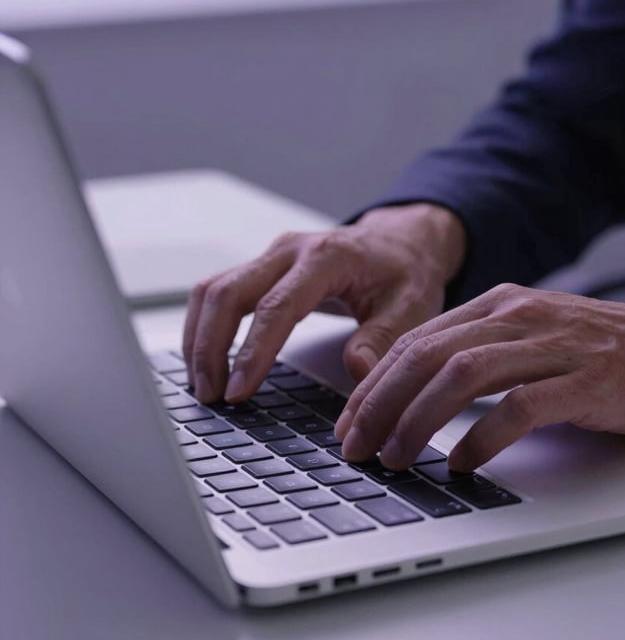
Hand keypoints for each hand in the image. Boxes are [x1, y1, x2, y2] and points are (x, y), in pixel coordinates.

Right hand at [183, 203, 465, 403]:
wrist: (400, 244)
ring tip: (202, 384)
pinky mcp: (262, 267)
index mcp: (327, 258)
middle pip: (228, 293)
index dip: (253, 352)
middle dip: (210, 347)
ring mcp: (271, 256)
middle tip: (210, 395)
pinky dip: (204, 325)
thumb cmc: (405, 274)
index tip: (238, 391)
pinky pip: (218, 291)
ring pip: (212, 290)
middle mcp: (290, 251)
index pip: (276, 307)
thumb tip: (357, 374)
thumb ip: (382, 339)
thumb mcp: (410, 307)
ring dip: (199, 337)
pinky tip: (206, 358)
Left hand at [336, 284, 624, 471]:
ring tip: (395, 457)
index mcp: (498, 306)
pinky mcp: (585, 379)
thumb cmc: (607, 352)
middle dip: (379, 405)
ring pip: (461, 376)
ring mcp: (552, 346)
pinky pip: (518, 407)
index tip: (349, 421)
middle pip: (425, 356)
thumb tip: (418, 397)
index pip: (415, 342)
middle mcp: (517, 317)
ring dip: (417, 421)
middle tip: (354, 446)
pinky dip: (483, 437)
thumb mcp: (533, 339)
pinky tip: (463, 463)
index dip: (373, 384)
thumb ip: (481, 355)